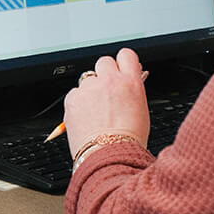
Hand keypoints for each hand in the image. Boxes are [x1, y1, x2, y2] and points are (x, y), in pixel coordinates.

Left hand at [63, 47, 150, 161]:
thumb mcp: (140, 110)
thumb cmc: (127, 141)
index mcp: (130, 82)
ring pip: (87, 79)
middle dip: (104, 74)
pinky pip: (75, 93)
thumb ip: (132, 90)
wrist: (109, 158)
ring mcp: (90, 88)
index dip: (122, 63)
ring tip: (95, 112)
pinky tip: (85, 118)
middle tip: (106, 92)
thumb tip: (127, 82)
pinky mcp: (73, 98)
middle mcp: (110, 80)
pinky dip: (78, 103)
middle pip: (104, 62)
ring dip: (90, 90)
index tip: (120, 69)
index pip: (126, 55)